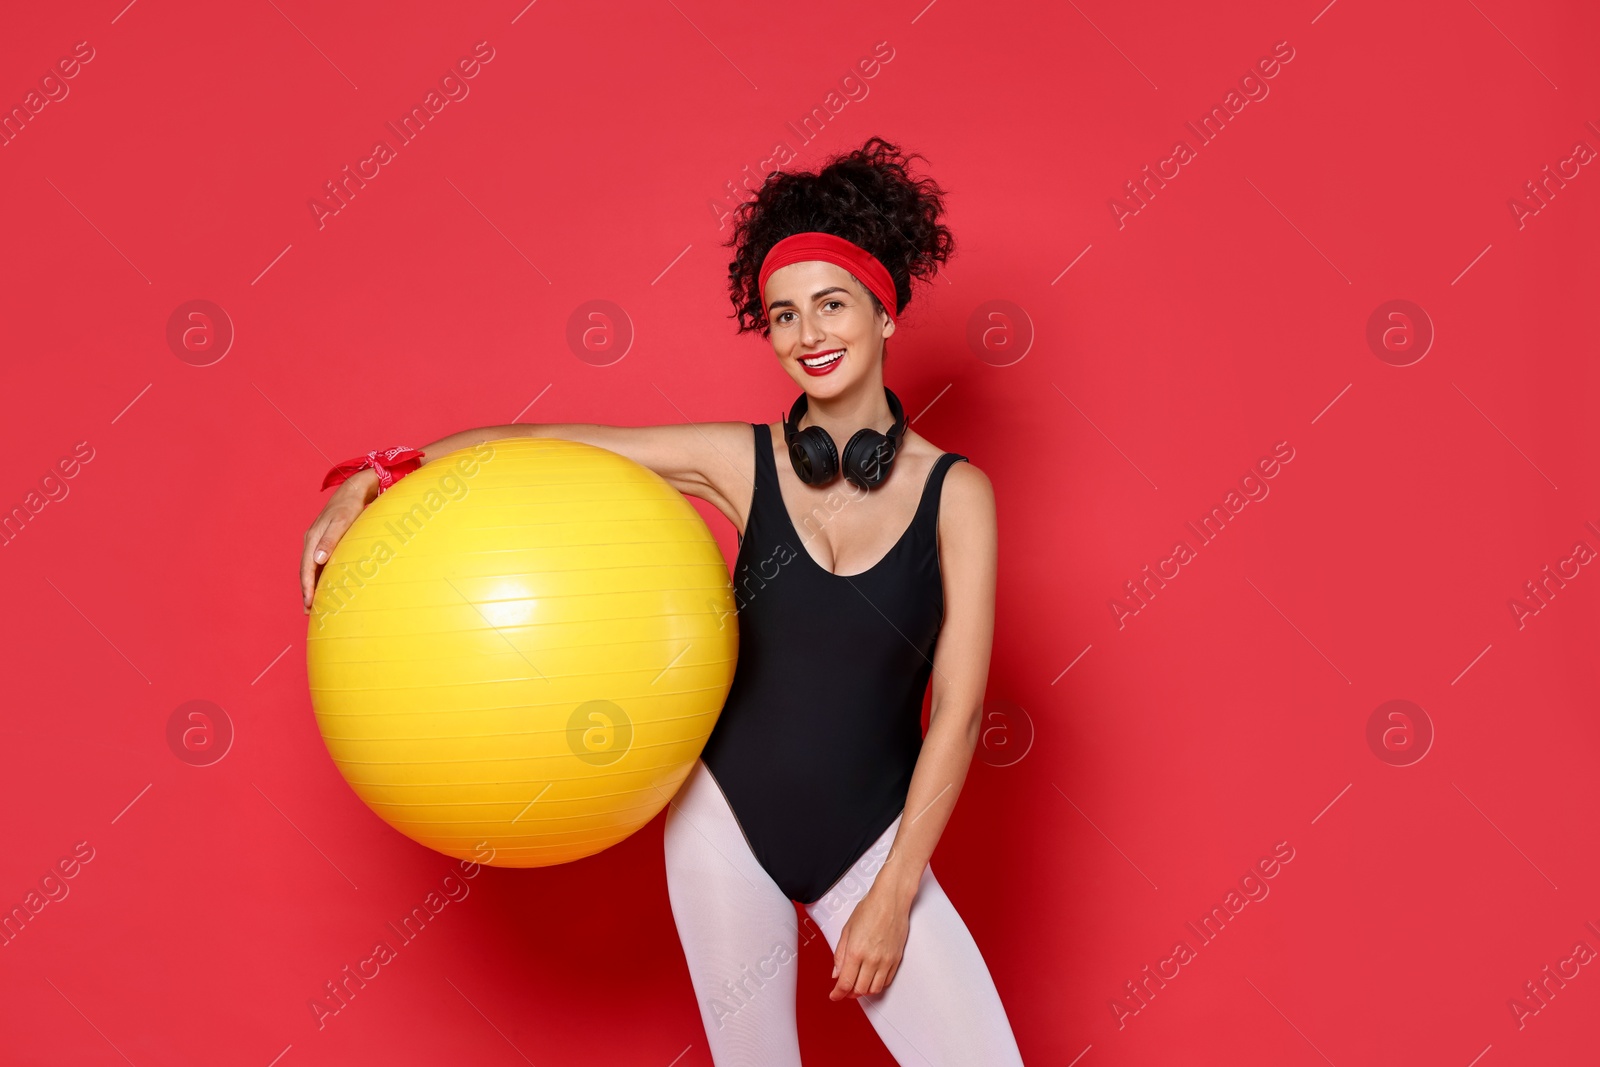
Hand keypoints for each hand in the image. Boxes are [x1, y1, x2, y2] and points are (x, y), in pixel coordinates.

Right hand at [301, 469, 379, 612]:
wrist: (355, 489)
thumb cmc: (350, 505)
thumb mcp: (342, 521)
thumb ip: (330, 540)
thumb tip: (317, 559)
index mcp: (312, 538)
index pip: (306, 568)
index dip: (307, 588)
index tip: (309, 604)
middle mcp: (311, 540)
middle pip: (306, 570)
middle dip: (306, 591)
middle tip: (309, 612)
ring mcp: (317, 540)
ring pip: (311, 567)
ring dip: (312, 584)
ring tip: (315, 603)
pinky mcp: (326, 539)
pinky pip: (319, 561)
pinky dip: (320, 574)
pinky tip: (325, 583)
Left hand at [828, 883, 909, 1000]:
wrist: (891, 900)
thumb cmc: (870, 908)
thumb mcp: (847, 930)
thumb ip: (840, 954)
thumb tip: (836, 972)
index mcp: (855, 951)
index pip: (845, 983)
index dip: (838, 994)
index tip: (835, 995)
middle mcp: (872, 959)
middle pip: (859, 989)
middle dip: (849, 994)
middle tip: (844, 991)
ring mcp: (886, 961)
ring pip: (874, 989)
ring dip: (864, 991)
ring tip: (857, 986)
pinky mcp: (896, 959)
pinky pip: (886, 981)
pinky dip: (877, 984)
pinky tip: (871, 979)